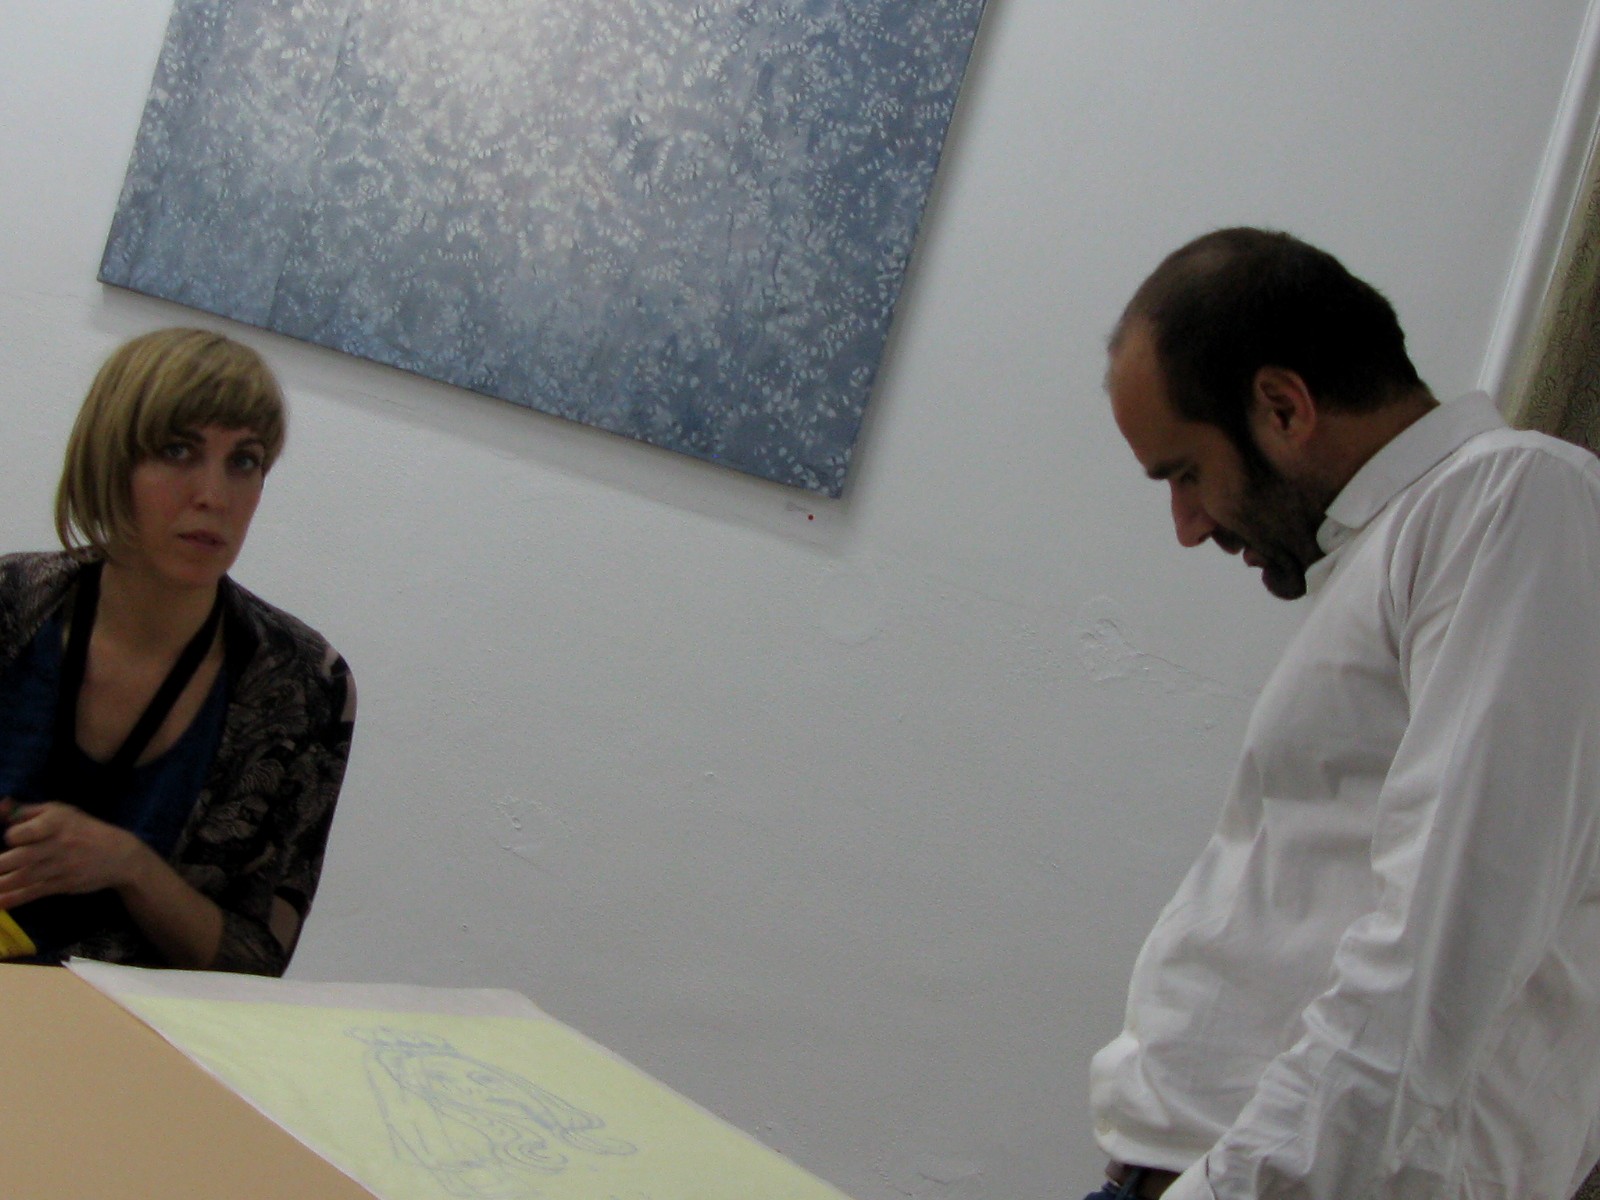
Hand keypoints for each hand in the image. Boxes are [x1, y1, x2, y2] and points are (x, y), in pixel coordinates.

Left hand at [0, 801, 144, 908]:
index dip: (13, 835)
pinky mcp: (62, 885)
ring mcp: (61, 867)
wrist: (120, 855)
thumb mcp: (60, 812)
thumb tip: (0, 808)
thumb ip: (26, 811)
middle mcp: (59, 844)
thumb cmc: (82, 830)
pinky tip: (0, 902)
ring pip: (25, 877)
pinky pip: (34, 893)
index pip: (27, 830)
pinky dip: (15, 899)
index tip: (9, 838)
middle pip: (22, 856)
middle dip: (0, 864)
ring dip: (2, 884)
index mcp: (56, 821)